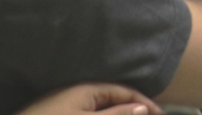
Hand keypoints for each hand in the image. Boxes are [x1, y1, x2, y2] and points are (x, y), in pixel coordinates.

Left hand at [16, 83, 160, 114]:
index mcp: (85, 89)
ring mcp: (64, 105)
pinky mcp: (56, 114)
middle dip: (132, 110)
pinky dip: (102, 114)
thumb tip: (142, 108)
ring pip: (100, 107)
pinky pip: (89, 111)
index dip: (144, 103)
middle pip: (113, 99)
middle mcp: (76, 93)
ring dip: (117, 112)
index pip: (124, 91)